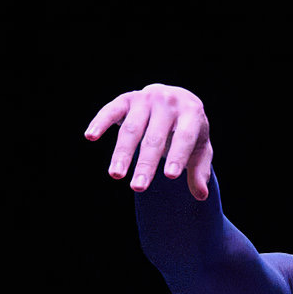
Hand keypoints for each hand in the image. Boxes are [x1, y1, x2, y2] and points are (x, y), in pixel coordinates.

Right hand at [87, 84, 213, 199]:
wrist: (176, 99)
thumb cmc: (189, 130)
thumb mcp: (200, 148)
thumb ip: (199, 171)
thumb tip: (202, 195)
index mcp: (191, 112)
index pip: (184, 137)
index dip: (177, 156)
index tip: (170, 177)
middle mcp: (168, 102)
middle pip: (155, 137)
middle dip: (145, 163)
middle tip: (138, 188)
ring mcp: (146, 98)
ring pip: (132, 129)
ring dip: (122, 153)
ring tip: (116, 175)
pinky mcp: (127, 98)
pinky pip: (111, 111)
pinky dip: (100, 122)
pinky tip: (90, 136)